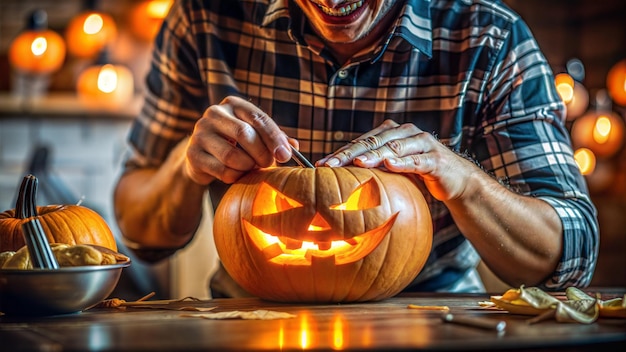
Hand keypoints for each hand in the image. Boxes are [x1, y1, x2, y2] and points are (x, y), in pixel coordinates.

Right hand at [185, 96, 292, 184]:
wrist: (203, 157)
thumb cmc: (237, 144)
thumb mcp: (257, 136)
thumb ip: (276, 139)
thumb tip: (294, 146)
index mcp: (234, 104)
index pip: (258, 118)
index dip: (274, 138)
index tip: (285, 156)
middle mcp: (214, 113)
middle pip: (244, 134)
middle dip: (262, 153)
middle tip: (269, 164)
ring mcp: (200, 132)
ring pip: (232, 155)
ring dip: (248, 166)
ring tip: (250, 167)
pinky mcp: (192, 154)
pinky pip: (222, 170)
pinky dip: (235, 176)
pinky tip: (236, 174)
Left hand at [317, 119, 479, 200]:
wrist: (454, 179)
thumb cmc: (418, 173)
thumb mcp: (392, 170)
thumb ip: (371, 168)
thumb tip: (338, 182)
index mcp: (390, 133)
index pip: (360, 142)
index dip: (340, 153)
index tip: (320, 165)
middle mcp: (404, 133)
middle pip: (372, 142)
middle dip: (348, 154)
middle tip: (329, 165)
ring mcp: (421, 143)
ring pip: (393, 148)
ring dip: (374, 155)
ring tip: (356, 163)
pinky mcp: (435, 159)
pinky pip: (417, 161)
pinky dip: (403, 162)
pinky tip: (390, 165)